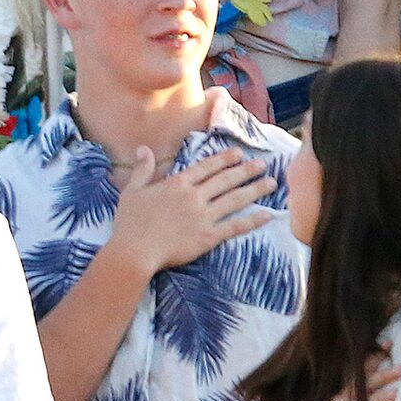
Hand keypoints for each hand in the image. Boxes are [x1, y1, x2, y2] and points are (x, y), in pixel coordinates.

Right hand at [106, 146, 276, 276]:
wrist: (135, 251)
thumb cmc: (129, 222)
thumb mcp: (132, 190)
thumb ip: (143, 170)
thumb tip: (144, 149)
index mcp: (177, 184)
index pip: (205, 167)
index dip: (223, 159)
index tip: (238, 153)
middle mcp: (194, 197)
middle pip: (225, 180)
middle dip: (246, 170)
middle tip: (263, 163)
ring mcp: (203, 217)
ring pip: (234, 200)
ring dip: (254, 190)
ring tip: (271, 183)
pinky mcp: (208, 237)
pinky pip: (235, 227)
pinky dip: (252, 221)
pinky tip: (266, 215)